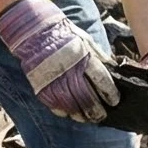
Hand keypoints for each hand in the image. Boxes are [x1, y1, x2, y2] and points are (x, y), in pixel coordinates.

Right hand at [0, 0, 118, 121]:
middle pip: (87, 96)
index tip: (114, 101)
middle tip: (103, 116)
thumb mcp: (84, 40)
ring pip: (71, 104)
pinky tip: (70, 115)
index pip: (101, 80)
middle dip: (97, 109)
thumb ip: (97, 56)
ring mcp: (53, 78)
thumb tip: (113, 71)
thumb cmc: (63, 33)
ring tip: (88, 119)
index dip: (110, 94)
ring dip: (81, 115)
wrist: (33, 28)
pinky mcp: (40, 85)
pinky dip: (63, 111)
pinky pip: (53, 104)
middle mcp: (69, 69)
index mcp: (83, 56)